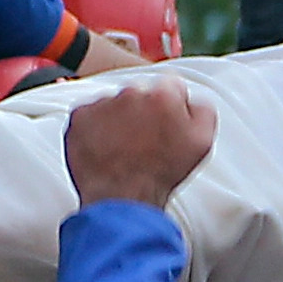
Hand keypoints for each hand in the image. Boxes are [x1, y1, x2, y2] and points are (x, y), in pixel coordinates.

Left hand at [66, 78, 219, 210]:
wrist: (123, 198)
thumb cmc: (161, 173)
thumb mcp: (202, 141)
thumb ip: (202, 109)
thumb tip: (191, 98)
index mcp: (163, 94)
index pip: (171, 84)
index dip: (171, 105)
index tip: (166, 121)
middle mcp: (131, 92)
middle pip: (141, 92)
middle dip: (144, 110)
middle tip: (145, 139)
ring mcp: (102, 103)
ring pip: (114, 102)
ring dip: (119, 118)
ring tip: (124, 147)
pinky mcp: (80, 116)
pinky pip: (90, 114)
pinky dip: (96, 128)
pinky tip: (106, 147)